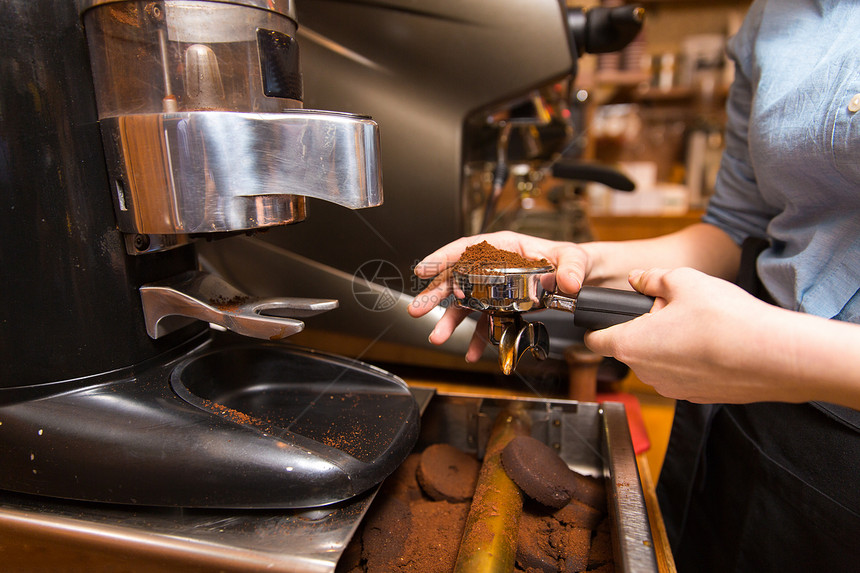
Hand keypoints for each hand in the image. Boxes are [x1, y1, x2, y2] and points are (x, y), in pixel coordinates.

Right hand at [408, 231, 589, 361]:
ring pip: (465, 304)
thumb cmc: (570, 260)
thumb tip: (568, 281)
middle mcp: (493, 267)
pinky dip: (477, 339)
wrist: (578, 280)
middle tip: (417, 309)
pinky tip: (471, 353)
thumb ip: (571, 266)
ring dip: (449, 321)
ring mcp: (494, 289)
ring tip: (437, 336)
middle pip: (458, 279)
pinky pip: (485, 324)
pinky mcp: (502, 308)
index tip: (424, 269)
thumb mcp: (572, 257)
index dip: (443, 258)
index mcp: (503, 247)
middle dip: (436, 295)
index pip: (467, 249)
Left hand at [584, 267, 813, 403]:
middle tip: (671, 311)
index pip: (595, 340)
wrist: (773, 357)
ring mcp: (671, 388)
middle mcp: (645, 373)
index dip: (596, 327)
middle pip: (630, 348)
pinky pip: (682, 374)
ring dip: (667, 346)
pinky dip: (691, 360)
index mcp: (631, 345)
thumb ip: (653, 278)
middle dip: (643, 329)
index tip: (604, 318)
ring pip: (657, 362)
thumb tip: (638, 278)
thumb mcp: (684, 281)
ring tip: (698, 327)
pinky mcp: (696, 396)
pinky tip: (714, 345)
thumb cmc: (725, 319)